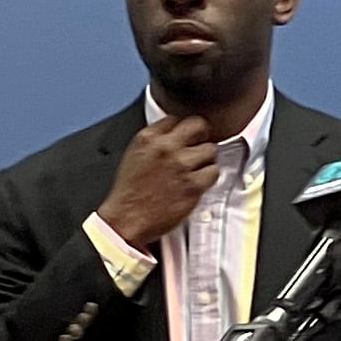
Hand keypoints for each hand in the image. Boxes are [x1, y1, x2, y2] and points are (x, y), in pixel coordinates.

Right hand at [97, 114, 218, 250]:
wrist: (126, 220)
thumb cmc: (129, 193)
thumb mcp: (134, 157)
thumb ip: (154, 144)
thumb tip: (173, 138)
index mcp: (147, 138)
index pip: (175, 119)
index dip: (182, 129)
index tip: (184, 137)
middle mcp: (165, 148)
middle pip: (198, 125)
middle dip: (201, 135)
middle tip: (199, 146)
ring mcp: (181, 165)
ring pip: (210, 150)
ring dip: (206, 159)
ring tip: (197, 169)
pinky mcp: (193, 185)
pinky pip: (214, 172)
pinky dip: (209, 177)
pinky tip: (199, 182)